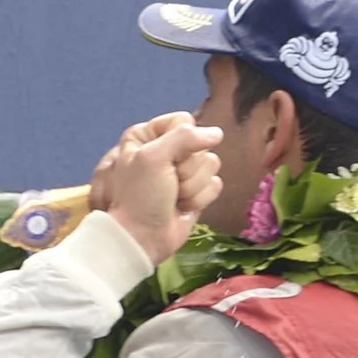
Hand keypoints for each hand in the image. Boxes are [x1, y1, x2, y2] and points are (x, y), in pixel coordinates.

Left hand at [88, 116, 227, 265]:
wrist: (142, 237)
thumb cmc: (140, 196)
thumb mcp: (154, 157)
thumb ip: (185, 137)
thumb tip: (217, 134)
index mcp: (148, 136)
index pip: (184, 120)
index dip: (181, 139)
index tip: (166, 158)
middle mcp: (167, 150)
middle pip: (201, 144)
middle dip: (187, 168)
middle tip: (168, 183)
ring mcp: (183, 172)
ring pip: (211, 164)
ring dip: (192, 186)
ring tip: (173, 197)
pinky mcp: (197, 192)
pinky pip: (215, 185)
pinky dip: (199, 199)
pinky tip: (182, 207)